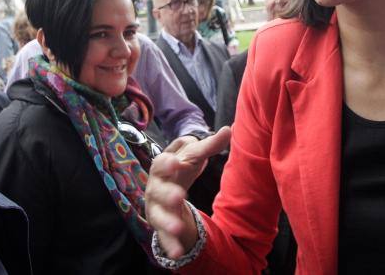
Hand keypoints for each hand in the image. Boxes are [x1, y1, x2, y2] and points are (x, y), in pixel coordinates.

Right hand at [146, 126, 230, 257]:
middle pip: (159, 190)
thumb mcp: (194, 156)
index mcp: (163, 167)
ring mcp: (156, 207)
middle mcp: (156, 187)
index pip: (163, 163)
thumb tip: (229, 129)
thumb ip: (210, 145)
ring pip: (159, 215)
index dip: (168, 162)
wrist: (167, 191)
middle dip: (167, 193)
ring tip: (178, 228)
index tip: (176, 161)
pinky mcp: (160, 226)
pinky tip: (176, 254)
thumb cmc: (180, 169)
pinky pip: (164, 237)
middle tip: (179, 195)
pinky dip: (170, 245)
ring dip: (167, 222)